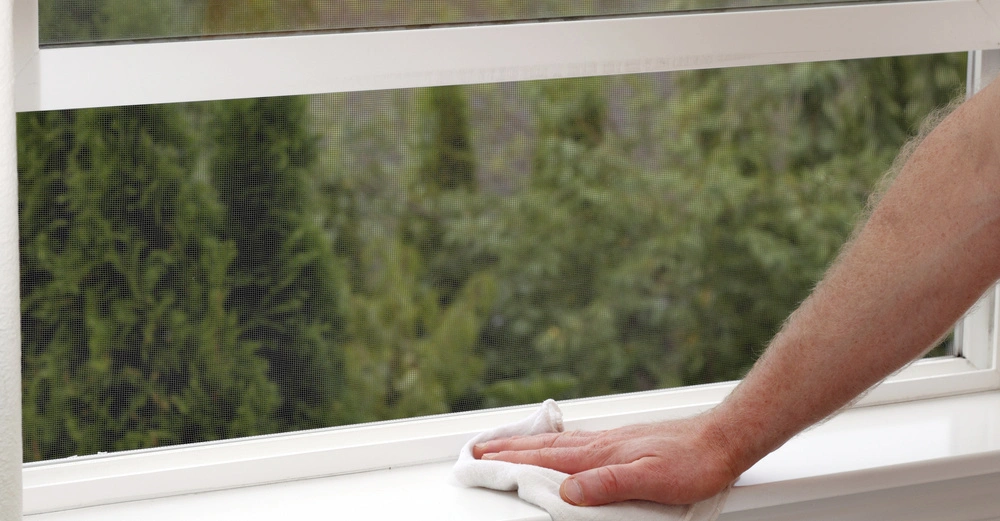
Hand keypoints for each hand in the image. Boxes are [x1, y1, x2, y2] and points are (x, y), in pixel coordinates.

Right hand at [472, 414, 738, 505]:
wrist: (724, 438)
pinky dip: (554, 442)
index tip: (480, 459)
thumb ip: (606, 484)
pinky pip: (576, 442)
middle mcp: (601, 443)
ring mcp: (612, 441)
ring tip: (503, 443)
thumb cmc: (694, 462)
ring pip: (558, 442)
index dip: (511, 461)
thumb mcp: (651, 480)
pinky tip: (557, 444)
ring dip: (527, 443)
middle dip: (508, 448)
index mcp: (601, 454)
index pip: (545, 459)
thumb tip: (565, 491)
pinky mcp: (624, 442)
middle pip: (544, 447)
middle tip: (477, 448)